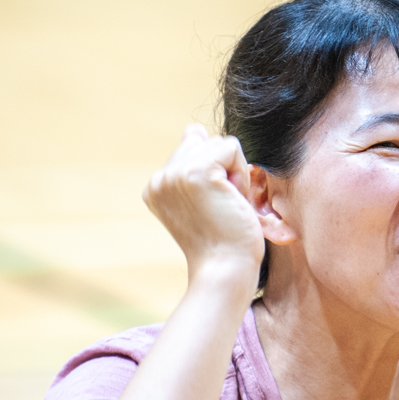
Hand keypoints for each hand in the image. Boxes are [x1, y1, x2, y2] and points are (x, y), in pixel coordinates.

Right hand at [144, 125, 264, 282]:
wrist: (225, 270)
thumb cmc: (223, 243)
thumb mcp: (206, 200)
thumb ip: (196, 164)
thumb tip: (193, 129)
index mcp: (156, 187)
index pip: (192, 150)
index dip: (215, 175)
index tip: (213, 208)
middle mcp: (159, 179)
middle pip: (205, 143)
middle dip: (224, 171)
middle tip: (222, 208)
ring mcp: (174, 174)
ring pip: (219, 144)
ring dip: (235, 173)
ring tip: (227, 205)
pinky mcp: (196, 172)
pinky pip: (231, 148)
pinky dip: (241, 174)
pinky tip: (233, 201)